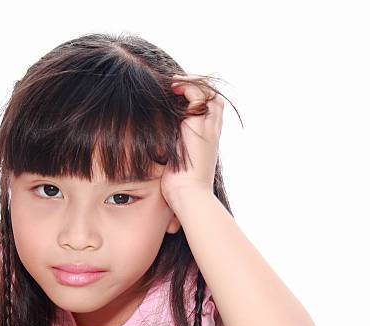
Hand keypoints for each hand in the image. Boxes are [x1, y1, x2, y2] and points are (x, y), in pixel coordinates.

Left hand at [160, 75, 223, 211]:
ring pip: (208, 93)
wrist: (188, 195)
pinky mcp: (200, 126)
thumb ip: (173, 150)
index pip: (210, 111)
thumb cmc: (179, 187)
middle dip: (197, 86)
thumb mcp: (176, 163)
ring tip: (173, 84)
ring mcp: (209, 128)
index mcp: (208, 140)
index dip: (197, 99)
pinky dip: (187, 87)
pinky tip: (173, 89)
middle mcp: (212, 131)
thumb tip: (157, 149)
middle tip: (176, 85)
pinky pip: (198, 95)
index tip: (178, 95)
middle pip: (214, 98)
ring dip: (191, 84)